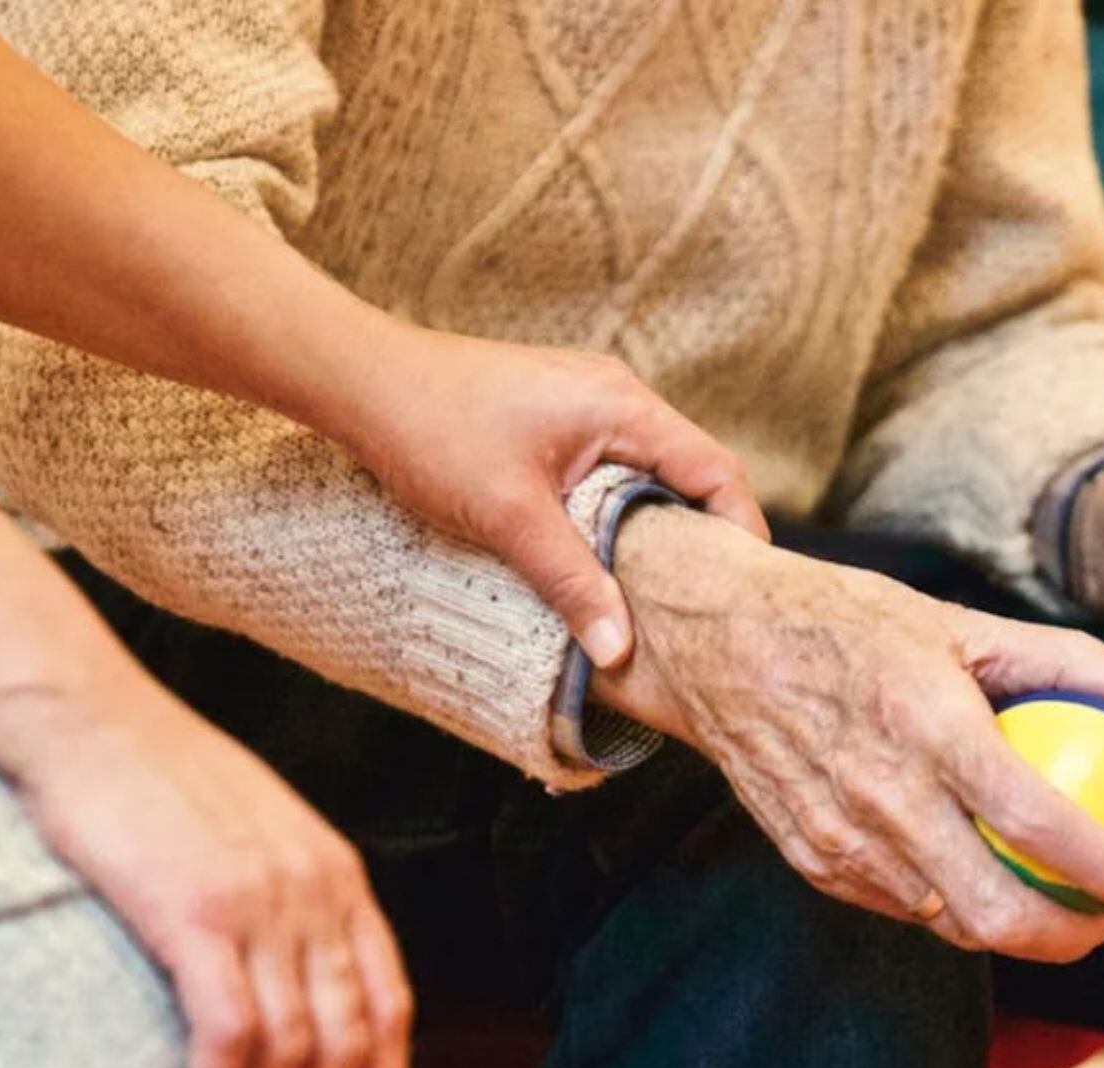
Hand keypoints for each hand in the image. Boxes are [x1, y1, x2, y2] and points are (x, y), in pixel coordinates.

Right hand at [1, 676, 411, 1067]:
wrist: (88, 720)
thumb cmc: (157, 776)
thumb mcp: (257, 830)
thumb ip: (289, 896)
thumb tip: (292, 973)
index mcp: (337, 874)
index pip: (390, 999)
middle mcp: (314, 892)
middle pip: (348, 1036)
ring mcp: (260, 903)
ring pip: (292, 1045)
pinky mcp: (195, 914)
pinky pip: (229, 1030)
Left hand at [339, 328, 768, 667]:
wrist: (360, 380)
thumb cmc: (432, 431)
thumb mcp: (510, 518)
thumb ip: (573, 583)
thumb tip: (620, 651)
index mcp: (624, 407)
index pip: (716, 471)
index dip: (741, 533)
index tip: (743, 593)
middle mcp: (617, 397)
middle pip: (691, 473)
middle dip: (703, 539)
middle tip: (706, 607)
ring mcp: (586, 403)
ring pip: (648, 474)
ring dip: (655, 529)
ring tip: (658, 594)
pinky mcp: (556, 417)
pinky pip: (612, 469)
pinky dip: (619, 513)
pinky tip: (602, 558)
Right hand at [591, 506, 1103, 963]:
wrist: (717, 642)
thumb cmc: (848, 621)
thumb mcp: (959, 622)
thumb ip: (1069, 662)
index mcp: (929, 726)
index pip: (1039, 823)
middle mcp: (883, 796)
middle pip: (996, 913)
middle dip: (1074, 936)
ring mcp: (841, 839)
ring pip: (950, 923)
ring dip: (1017, 930)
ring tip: (1059, 904)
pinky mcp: (813, 861)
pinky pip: (902, 907)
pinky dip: (952, 906)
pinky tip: (981, 880)